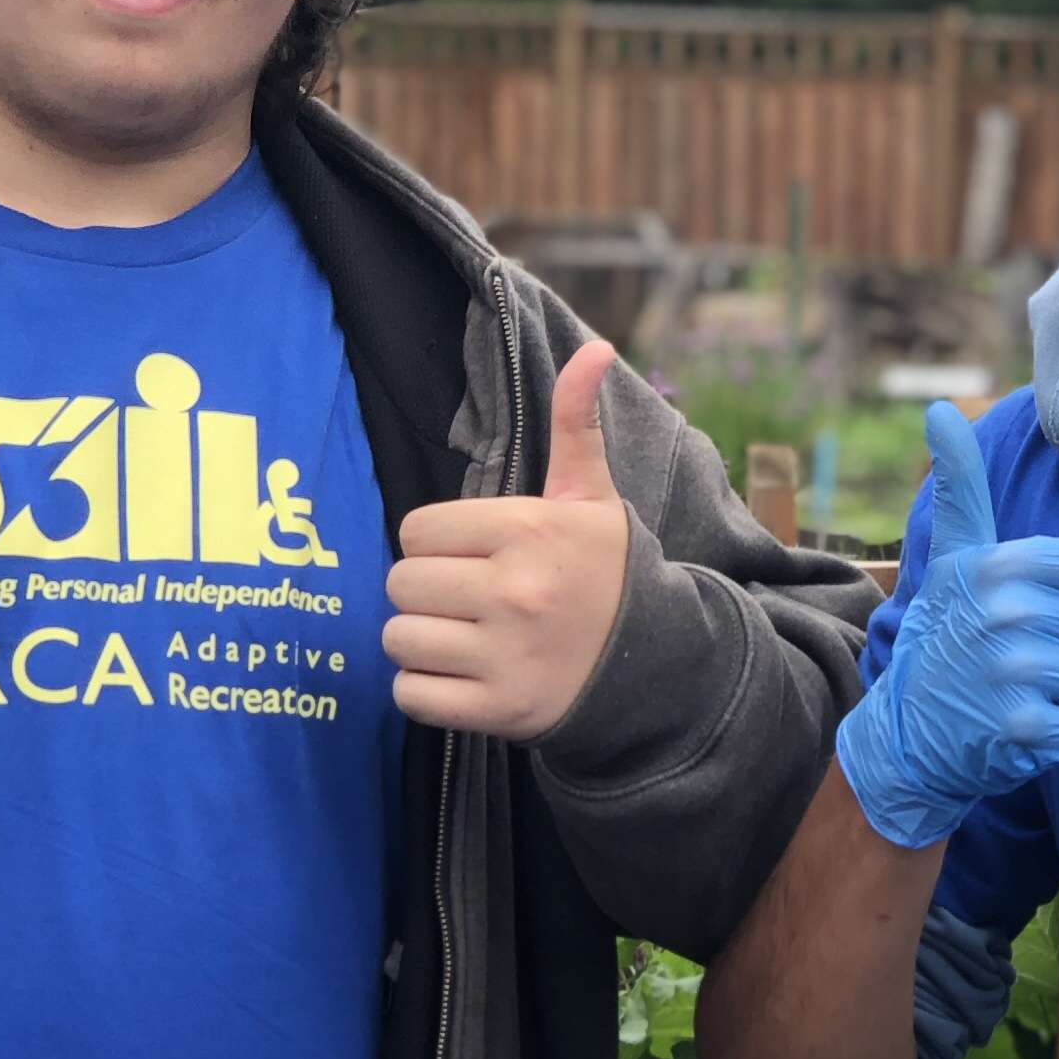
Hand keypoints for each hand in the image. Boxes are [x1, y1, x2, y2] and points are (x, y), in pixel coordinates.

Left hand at [385, 341, 637, 739]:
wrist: (658, 663)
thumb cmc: (609, 573)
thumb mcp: (593, 499)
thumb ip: (575, 425)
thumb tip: (597, 348)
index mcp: (528, 531)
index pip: (416, 531)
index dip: (436, 543)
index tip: (472, 556)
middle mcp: (514, 591)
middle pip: (400, 584)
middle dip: (424, 591)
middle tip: (463, 599)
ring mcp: (505, 655)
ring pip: (400, 639)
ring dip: (421, 641)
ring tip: (462, 638)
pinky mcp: (498, 710)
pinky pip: (411, 694)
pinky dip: (425, 689)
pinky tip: (461, 677)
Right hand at [833, 402, 1058, 849]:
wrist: (907, 732)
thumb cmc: (947, 633)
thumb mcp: (953, 558)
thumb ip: (960, 487)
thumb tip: (940, 408)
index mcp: (1005, 563)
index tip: (1052, 605)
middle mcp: (1011, 612)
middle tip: (1040, 655)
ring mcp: (1018, 672)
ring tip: (1040, 687)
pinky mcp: (1027, 728)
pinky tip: (1036, 721)